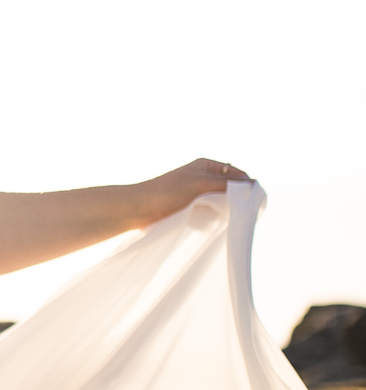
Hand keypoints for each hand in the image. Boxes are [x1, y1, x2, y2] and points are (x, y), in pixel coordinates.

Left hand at [133, 157, 251, 226]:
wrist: (138, 209)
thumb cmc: (167, 192)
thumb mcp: (201, 184)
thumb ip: (226, 183)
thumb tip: (251, 183)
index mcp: (206, 165)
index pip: (236, 173)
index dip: (245, 186)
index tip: (252, 202)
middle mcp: (202, 177)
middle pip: (229, 189)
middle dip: (233, 201)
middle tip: (236, 213)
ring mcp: (196, 194)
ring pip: (219, 203)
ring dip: (221, 212)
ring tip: (217, 219)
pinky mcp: (189, 208)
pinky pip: (207, 213)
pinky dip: (209, 219)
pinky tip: (205, 224)